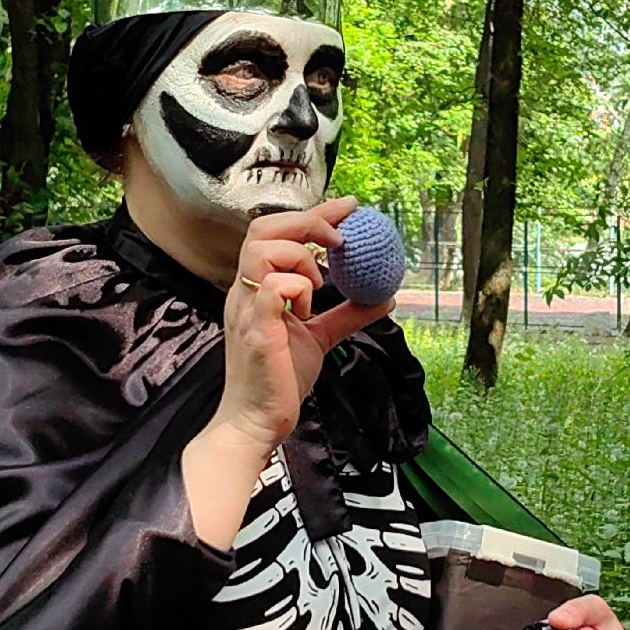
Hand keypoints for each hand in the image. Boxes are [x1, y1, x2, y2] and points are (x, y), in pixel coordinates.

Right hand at [208, 197, 394, 454]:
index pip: (276, 232)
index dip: (314, 213)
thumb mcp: (320, 337)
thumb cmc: (280, 379)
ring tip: (319, 285)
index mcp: (256, 287)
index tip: (348, 207)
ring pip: (264, 250)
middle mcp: (246, 291)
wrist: (258, 422)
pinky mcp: (257, 329)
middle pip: (263, 228)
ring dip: (300, 259)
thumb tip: (384, 297)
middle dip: (308, 221)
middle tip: (340, 236)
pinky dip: (299, 289)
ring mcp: (247, 308)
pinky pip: (274, 287)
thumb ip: (347, 314)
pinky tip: (308, 311)